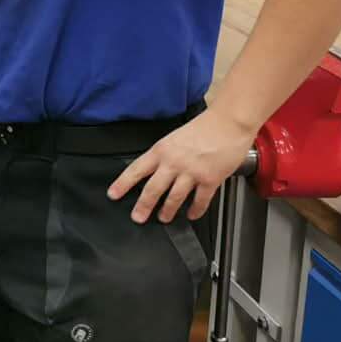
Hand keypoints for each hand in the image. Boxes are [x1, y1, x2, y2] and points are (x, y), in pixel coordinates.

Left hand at [109, 109, 254, 223]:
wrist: (228, 123)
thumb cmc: (202, 128)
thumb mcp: (173, 138)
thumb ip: (164, 155)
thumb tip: (153, 171)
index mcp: (161, 150)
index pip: (136, 169)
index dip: (123, 183)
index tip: (113, 194)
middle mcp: (173, 162)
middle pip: (153, 188)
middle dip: (144, 205)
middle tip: (138, 217)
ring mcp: (192, 172)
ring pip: (175, 197)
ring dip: (168, 210)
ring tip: (163, 218)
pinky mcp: (211, 179)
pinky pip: (201, 200)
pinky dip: (196, 210)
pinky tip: (192, 215)